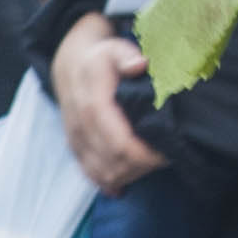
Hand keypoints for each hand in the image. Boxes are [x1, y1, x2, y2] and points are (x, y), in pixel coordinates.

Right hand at [51, 20, 164, 193]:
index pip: (120, 144)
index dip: (145, 155)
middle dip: (142, 167)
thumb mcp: (114, 49)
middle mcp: (81, 127)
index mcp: (93, 105)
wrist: (70, 65)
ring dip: (128, 176)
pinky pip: (89, 173)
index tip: (167, 152)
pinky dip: (107, 184)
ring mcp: (76, 140)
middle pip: (113, 163)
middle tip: (166, 159)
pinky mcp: (75, 147)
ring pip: (101, 172)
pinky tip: (121, 189)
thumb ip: (126, 56)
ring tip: (150, 168)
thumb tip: (139, 65)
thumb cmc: (100, 58)